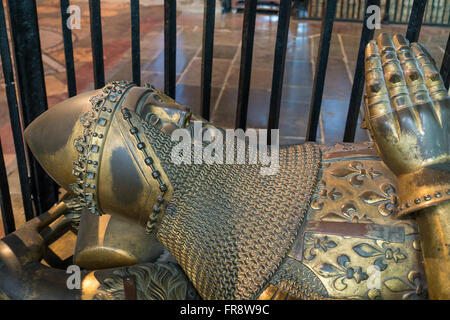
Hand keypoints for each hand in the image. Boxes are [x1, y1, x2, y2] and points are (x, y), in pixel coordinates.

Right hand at [364, 33, 449, 215]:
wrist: (432, 174)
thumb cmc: (401, 159)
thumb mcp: (379, 142)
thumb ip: (374, 116)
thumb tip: (371, 91)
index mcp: (383, 124)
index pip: (376, 85)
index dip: (372, 64)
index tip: (369, 48)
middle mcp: (403, 113)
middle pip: (393, 75)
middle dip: (387, 52)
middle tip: (383, 37)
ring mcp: (425, 109)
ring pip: (412, 73)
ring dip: (404, 53)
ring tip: (398, 38)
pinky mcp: (444, 107)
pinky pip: (433, 79)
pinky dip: (425, 62)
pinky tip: (418, 49)